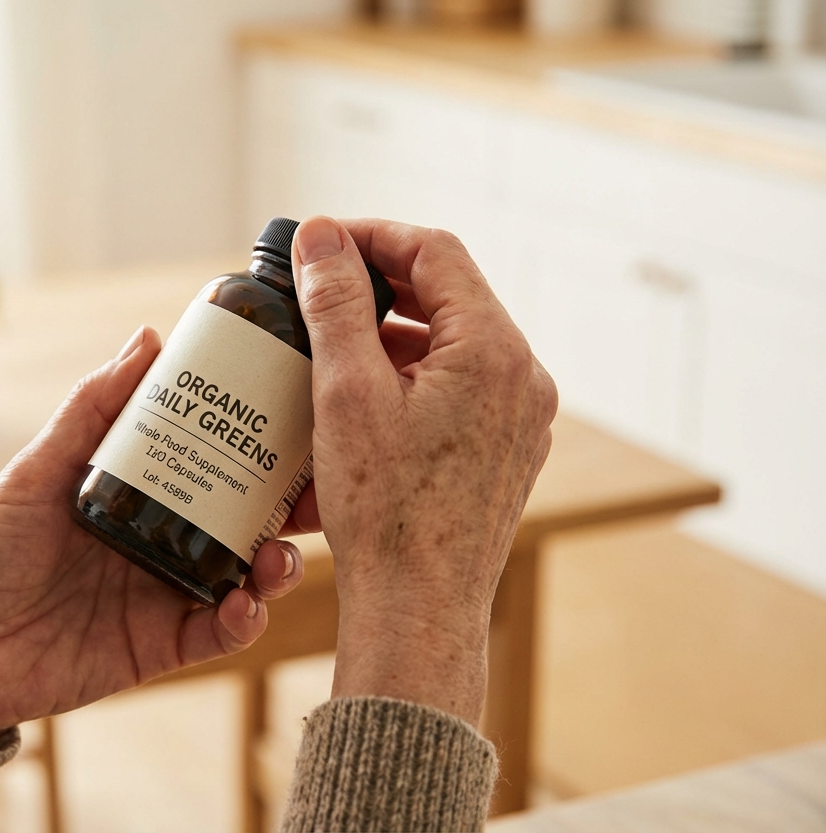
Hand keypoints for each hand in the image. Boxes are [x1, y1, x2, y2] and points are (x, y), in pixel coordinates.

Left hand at [0, 328, 306, 739]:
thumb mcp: (36, 471)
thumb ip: (91, 410)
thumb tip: (148, 337)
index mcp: (139, 492)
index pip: (213, 460)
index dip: (259, 442)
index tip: (297, 415)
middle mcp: (162, 539)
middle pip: (245, 517)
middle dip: (289, 505)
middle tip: (317, 489)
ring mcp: (166, 592)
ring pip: (245, 574)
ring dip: (276, 563)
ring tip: (280, 554)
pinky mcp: (161, 645)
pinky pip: (217, 633)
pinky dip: (241, 620)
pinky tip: (244, 603)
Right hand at [291, 216, 556, 725]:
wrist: (418, 606)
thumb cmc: (385, 508)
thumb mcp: (347, 391)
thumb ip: (338, 304)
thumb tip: (323, 237)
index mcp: (494, 350)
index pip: (435, 253)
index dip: (373, 236)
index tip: (321, 243)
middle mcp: (523, 377)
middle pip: (449, 295)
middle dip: (379, 285)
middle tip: (320, 287)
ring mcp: (520, 418)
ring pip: (452, 344)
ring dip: (392, 334)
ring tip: (331, 349)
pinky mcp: (504, 451)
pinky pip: (459, 388)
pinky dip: (411, 377)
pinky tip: (363, 399)